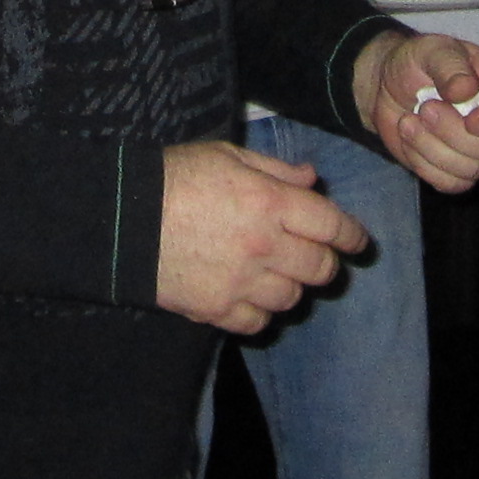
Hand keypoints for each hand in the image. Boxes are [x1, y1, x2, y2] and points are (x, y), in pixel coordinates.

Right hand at [156, 141, 367, 333]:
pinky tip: (251, 296)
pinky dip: (261, 312)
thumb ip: (276, 169)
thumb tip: (312, 180)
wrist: (121, 218)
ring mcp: (241, 282)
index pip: (332, 226)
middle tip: (317, 256)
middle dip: (326, 262)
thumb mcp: (227, 156)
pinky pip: (257, 322)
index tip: (357, 241)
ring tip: (278, 274)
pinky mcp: (217, 308)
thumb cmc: (175, 176)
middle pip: (320, 268)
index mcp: (270, 203)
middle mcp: (264, 246)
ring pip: (292, 298)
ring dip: (292, 286)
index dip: (352, 235)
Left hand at [356, 33, 478, 193]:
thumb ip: (450, 65)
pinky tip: (409, 137)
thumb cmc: (418, 62)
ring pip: (471, 170)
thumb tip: (465, 90)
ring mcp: (478, 152)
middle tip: (425, 107)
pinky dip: (423, 163)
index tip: (470, 119)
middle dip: (454, 133)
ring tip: (409, 120)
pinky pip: (450, 183)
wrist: (387, 85)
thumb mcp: (431, 50)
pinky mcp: (455, 171)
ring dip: (432, 147)